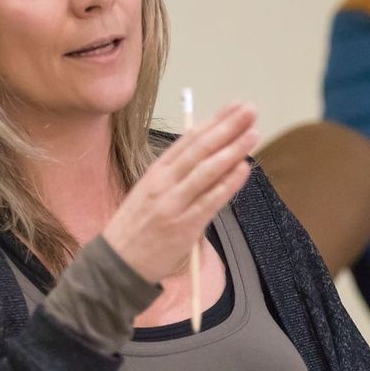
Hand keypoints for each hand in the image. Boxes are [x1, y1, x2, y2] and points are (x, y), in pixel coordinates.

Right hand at [104, 102, 258, 283]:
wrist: (116, 263)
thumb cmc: (136, 229)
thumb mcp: (149, 193)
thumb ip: (176, 177)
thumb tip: (211, 159)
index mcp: (155, 172)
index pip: (189, 140)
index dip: (214, 121)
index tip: (234, 106)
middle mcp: (163, 183)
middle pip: (200, 149)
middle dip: (227, 127)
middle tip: (249, 110)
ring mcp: (173, 204)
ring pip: (206, 171)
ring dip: (232, 150)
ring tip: (253, 134)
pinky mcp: (183, 226)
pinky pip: (209, 201)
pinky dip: (227, 184)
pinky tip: (243, 169)